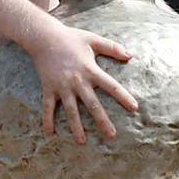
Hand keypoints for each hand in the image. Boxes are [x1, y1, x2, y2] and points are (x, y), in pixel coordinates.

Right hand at [29, 26, 138, 144]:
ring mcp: (62, 86)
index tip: (134, 108)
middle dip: (102, 121)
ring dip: (76, 127)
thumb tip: (130, 55)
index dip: (123, 97)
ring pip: (71, 110)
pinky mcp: (49, 88)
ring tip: (82, 142)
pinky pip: (48, 107)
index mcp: (90, 70)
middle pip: (92, 104)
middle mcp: (77, 81)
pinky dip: (47, 119)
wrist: (44, 37)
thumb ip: (112, 48)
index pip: (111, 86)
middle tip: (111, 136)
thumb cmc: (71, 38)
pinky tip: (49, 133)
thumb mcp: (93, 39)